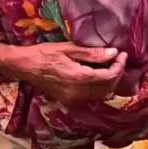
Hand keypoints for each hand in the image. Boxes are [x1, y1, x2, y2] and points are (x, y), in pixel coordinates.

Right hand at [0, 41, 124, 104]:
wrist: (25, 67)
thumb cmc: (45, 53)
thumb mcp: (68, 48)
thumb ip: (92, 53)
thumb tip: (113, 53)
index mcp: (78, 77)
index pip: (108, 77)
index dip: (119, 66)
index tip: (122, 54)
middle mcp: (77, 92)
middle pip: (108, 88)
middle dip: (117, 74)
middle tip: (118, 59)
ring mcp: (73, 99)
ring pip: (101, 95)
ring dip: (110, 82)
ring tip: (111, 66)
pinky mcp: (69, 100)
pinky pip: (91, 96)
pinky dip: (100, 87)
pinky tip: (98, 75)